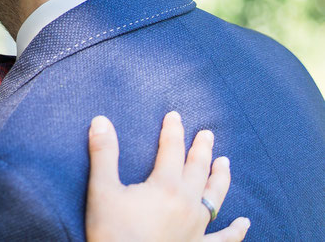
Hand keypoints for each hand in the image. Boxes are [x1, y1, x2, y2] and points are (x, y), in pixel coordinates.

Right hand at [85, 111, 250, 241]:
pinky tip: (245, 222)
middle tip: (207, 133)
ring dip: (220, 178)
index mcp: (165, 186)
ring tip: (225, 162)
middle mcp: (187, 203)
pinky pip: (224, 238)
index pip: (171, 150)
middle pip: (197, 169)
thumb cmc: (112, 232)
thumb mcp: (102, 189)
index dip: (172, 131)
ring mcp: (197, 228)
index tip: (174, 115)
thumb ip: (104, 154)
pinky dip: (237, 230)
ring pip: (215, 197)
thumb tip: (101, 120)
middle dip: (201, 149)